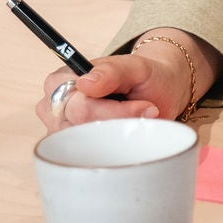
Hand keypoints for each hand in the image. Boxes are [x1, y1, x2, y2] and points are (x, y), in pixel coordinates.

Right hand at [32, 28, 220, 131]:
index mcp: (64, 78)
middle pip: (77, 127)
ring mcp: (66, 129)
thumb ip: (113, 70)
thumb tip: (85, 81)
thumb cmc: (151, 75)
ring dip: (120, 135)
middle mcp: (58, 104)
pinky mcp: (81, 146)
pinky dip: (117, 148)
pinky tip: (131, 137)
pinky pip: (93, 155)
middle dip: (120, 122)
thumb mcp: (140, 67)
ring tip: (143, 119)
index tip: (144, 107)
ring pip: (85, 143)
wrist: (164, 91)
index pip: (71, 104)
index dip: (108, 110)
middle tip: (150, 112)